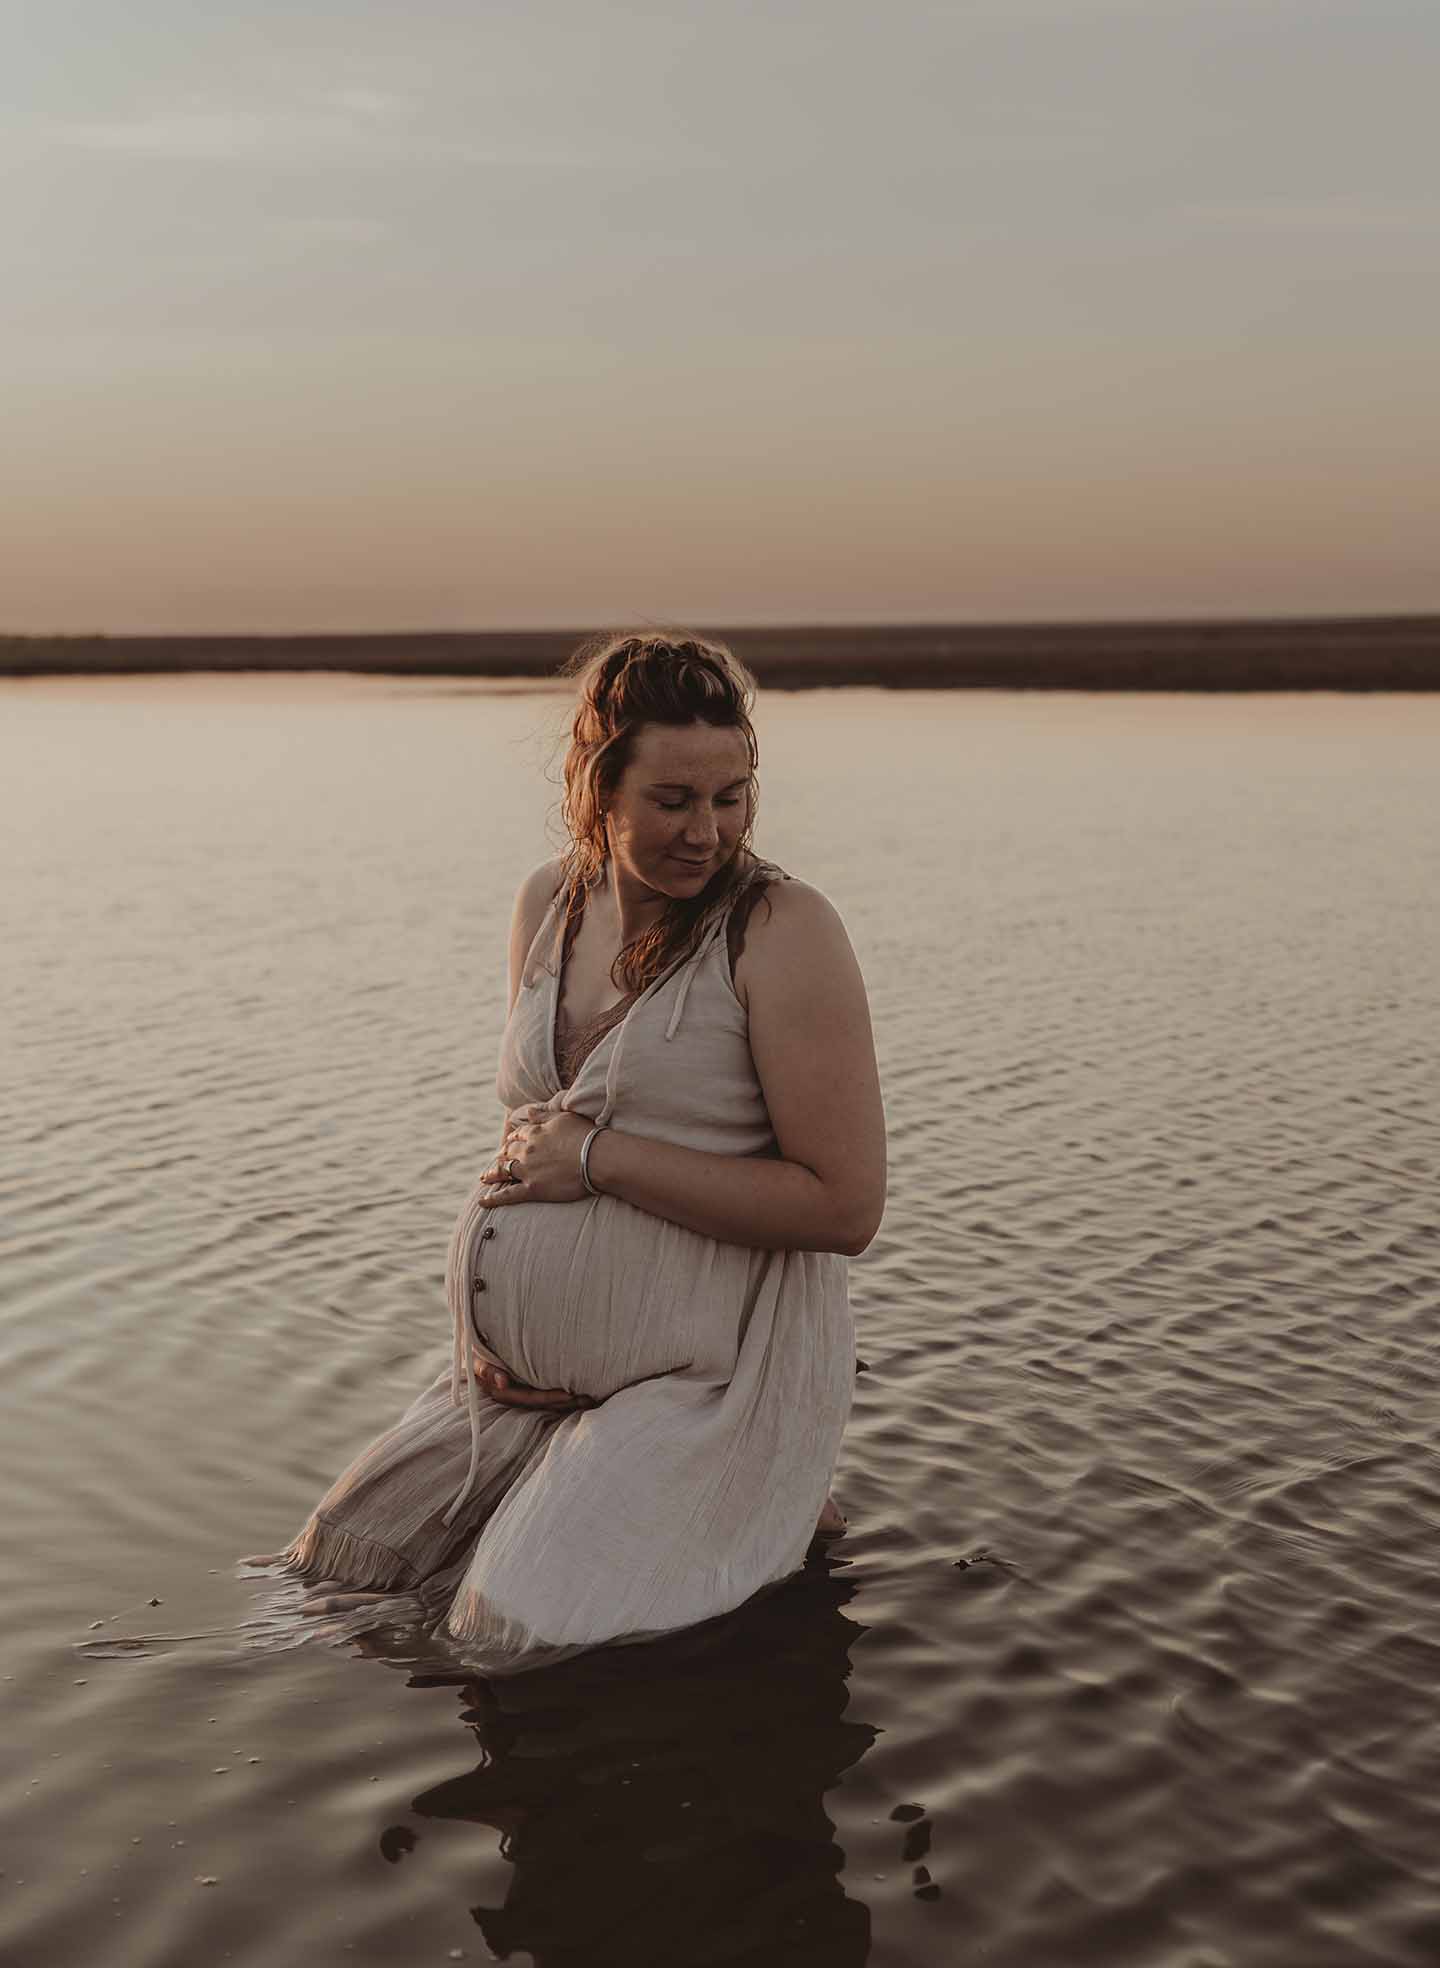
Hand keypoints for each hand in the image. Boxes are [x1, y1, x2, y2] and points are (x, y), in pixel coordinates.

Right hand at [473, 1358, 597, 1412]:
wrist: (475, 1352)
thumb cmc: (477, 1354)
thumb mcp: (476, 1361)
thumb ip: (486, 1370)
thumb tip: (502, 1383)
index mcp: (503, 1392)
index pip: (531, 1397)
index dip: (550, 1397)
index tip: (569, 1394)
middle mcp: (515, 1396)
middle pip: (544, 1403)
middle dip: (566, 1402)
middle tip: (588, 1398)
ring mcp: (523, 1394)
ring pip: (549, 1401)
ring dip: (570, 1402)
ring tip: (591, 1398)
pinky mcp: (530, 1388)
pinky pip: (549, 1394)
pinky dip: (565, 1396)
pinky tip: (583, 1395)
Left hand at [478, 1102, 594, 1204]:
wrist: (596, 1158)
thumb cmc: (586, 1136)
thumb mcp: (564, 1117)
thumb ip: (544, 1115)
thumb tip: (529, 1111)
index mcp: (535, 1133)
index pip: (519, 1135)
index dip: (514, 1138)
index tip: (510, 1141)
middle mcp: (527, 1150)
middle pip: (509, 1152)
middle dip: (502, 1155)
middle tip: (498, 1158)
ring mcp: (527, 1170)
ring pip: (504, 1171)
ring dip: (493, 1173)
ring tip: (485, 1177)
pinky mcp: (532, 1189)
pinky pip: (508, 1195)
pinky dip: (493, 1199)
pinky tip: (483, 1201)